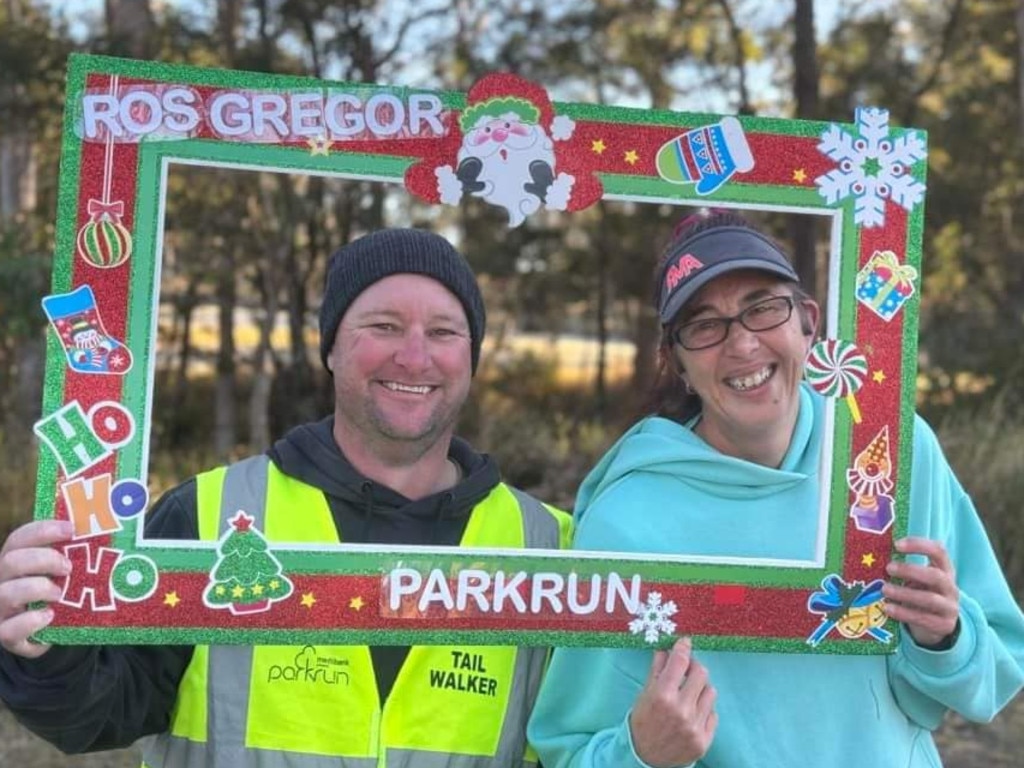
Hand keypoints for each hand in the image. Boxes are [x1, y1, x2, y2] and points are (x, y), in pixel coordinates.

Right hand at [0, 519, 73, 657]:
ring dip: (37, 589)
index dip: (43, 531)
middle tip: (68, 567)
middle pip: (11, 561)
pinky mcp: (5, 634)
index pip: (19, 538)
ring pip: (7, 593)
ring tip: (59, 593)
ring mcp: (1, 609)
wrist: (49, 631)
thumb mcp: (59, 572)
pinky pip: (9, 630)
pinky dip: (30, 621)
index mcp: (15, 561)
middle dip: (43, 560)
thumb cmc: (56, 593)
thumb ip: (70, 555)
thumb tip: (102, 532)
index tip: (71, 530)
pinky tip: (49, 616)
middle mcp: (2, 582)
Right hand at [629, 638, 716, 766]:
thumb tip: (666, 649)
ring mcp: (695, 727)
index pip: (680, 662)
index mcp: (662, 696)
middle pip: (701, 673)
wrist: (644, 757)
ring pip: (711, 692)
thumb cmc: (643, 722)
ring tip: (689, 695)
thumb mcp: (644, 694)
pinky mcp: (704, 741)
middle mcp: (681, 710)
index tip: (685, 643)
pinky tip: (693, 714)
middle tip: (687, 669)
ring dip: (700, 689)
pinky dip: (704, 710)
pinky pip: (713, 714)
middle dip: (694, 667)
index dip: (683, 648)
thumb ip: (657, 670)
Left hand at [882, 537, 958, 647]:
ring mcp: (950, 607)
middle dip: (911, 571)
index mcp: (945, 570)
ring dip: (904, 593)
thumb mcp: (918, 579)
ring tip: (884, 589)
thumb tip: (874, 559)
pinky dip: (903, 613)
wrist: (937, 624)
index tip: (897, 544)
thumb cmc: (921, 593)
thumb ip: (905, 570)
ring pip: (930, 599)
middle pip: (935, 576)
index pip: (939, 551)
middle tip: (889, 568)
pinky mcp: (944, 625)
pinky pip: (923, 618)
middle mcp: (951, 587)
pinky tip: (887, 608)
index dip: (919, 545)